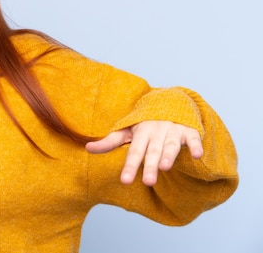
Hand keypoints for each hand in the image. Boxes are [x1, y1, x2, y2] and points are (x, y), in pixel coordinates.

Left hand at [85, 120, 202, 185]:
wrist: (168, 103)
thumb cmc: (145, 124)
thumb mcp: (127, 131)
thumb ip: (110, 142)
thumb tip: (87, 148)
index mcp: (140, 133)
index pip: (133, 152)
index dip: (129, 167)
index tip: (125, 181)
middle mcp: (156, 132)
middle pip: (152, 152)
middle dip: (150, 166)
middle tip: (147, 182)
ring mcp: (173, 131)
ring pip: (170, 145)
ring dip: (169, 155)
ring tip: (165, 167)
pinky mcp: (189, 131)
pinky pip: (193, 138)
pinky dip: (196, 145)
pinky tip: (197, 155)